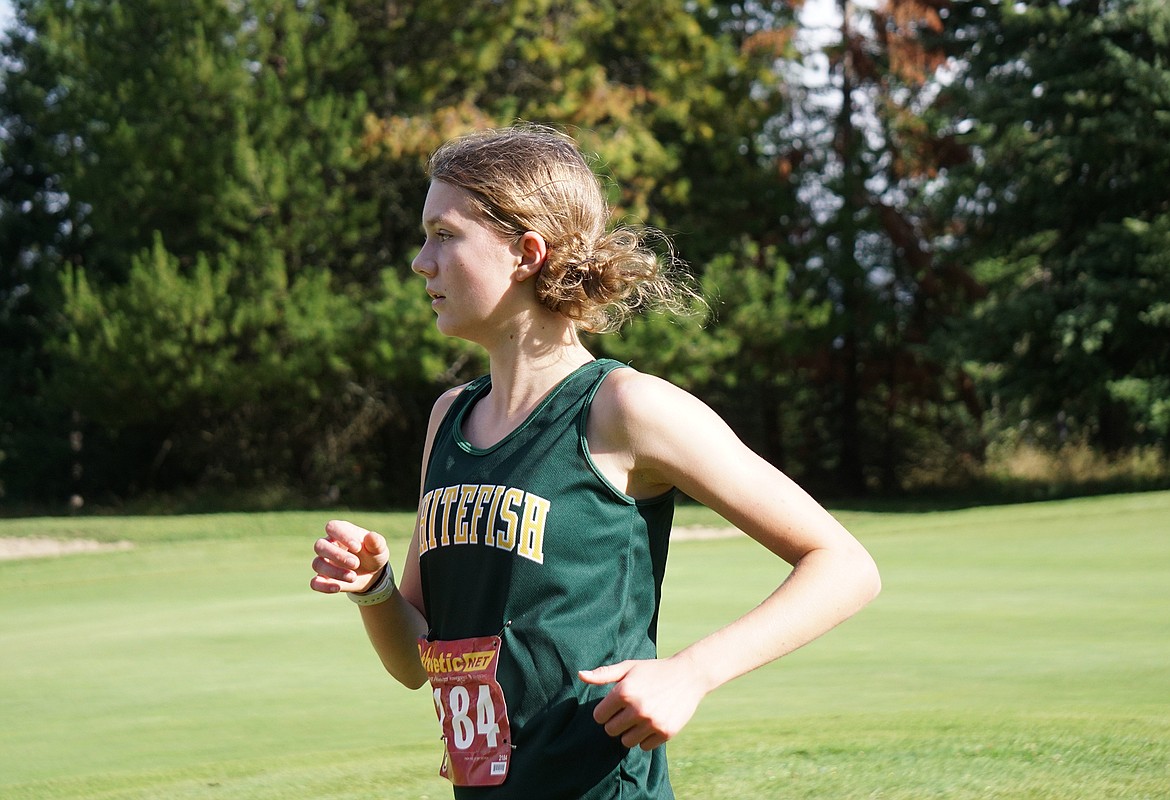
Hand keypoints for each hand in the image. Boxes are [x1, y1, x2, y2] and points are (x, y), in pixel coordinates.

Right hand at [310, 519, 389, 594]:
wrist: (372, 573)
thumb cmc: (373, 554)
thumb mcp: (378, 548)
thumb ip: (376, 542)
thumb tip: (371, 536)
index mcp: (341, 531)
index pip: (332, 527)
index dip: (342, 536)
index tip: (358, 547)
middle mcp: (328, 545)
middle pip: (320, 545)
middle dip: (338, 556)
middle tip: (356, 563)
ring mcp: (323, 562)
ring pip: (317, 564)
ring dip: (335, 572)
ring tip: (353, 577)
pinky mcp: (323, 578)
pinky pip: (315, 583)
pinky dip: (324, 586)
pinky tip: (338, 588)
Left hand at [578, 655, 709, 750]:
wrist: (688, 675)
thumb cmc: (653, 670)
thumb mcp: (628, 667)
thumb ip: (603, 674)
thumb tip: (580, 675)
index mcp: (624, 691)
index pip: (599, 716)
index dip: (605, 711)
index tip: (615, 706)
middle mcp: (637, 708)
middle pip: (611, 730)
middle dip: (617, 722)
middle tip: (629, 711)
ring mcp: (652, 722)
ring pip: (626, 741)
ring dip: (630, 732)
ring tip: (640, 718)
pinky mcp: (665, 732)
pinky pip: (644, 746)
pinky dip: (646, 738)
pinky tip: (653, 723)